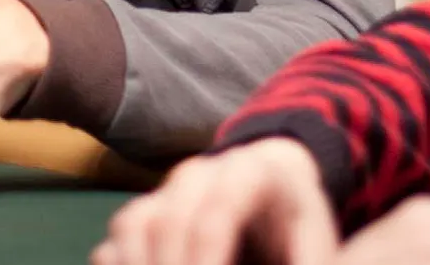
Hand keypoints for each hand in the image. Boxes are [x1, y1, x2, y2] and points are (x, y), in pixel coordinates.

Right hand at [91, 138, 337, 264]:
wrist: (275, 206)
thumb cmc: (298, 233)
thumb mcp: (314, 249)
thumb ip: (306, 262)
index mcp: (254, 173)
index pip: (220, 210)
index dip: (207, 260)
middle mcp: (201, 173)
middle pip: (169, 219)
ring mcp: (166, 192)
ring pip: (134, 223)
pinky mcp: (144, 216)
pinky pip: (114, 239)